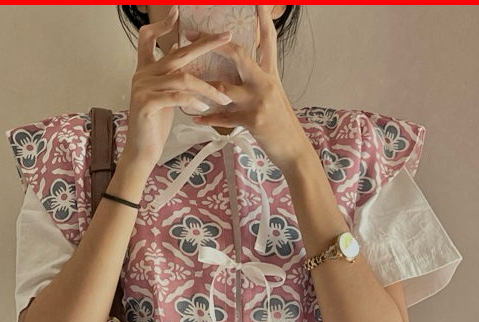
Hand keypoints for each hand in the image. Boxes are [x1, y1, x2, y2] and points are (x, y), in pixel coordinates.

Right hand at [123, 6, 234, 172]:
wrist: (142, 151)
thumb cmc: (155, 126)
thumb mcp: (165, 96)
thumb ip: (171, 78)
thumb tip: (183, 57)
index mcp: (146, 70)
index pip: (147, 38)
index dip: (162, 25)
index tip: (177, 12)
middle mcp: (142, 74)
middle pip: (177, 54)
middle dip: (205, 45)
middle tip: (226, 38)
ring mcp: (143, 88)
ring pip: (182, 78)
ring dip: (207, 87)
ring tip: (224, 96)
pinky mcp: (146, 104)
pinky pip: (176, 97)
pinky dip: (193, 100)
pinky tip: (204, 106)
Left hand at [189, 5, 312, 171]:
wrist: (293, 150)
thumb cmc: (281, 124)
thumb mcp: (273, 96)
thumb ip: (256, 80)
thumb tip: (236, 71)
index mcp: (270, 73)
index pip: (267, 39)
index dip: (262, 18)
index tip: (256, 1)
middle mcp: (265, 82)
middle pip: (237, 54)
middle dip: (211, 44)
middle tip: (191, 35)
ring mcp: (259, 100)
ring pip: (223, 87)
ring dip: (202, 87)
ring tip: (184, 83)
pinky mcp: (253, 120)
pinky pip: (223, 116)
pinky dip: (208, 118)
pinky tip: (196, 118)